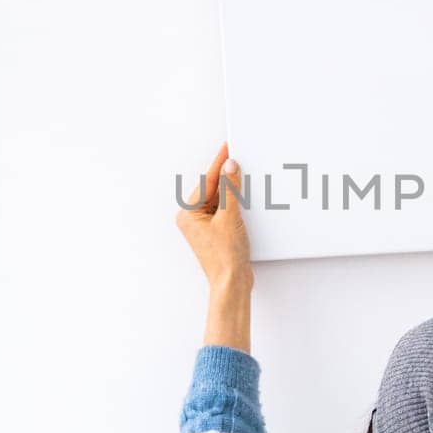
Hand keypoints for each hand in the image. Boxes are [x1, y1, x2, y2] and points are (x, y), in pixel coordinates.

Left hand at [176, 143, 252, 349]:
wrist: (232, 283)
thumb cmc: (225, 258)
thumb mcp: (229, 217)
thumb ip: (229, 190)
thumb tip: (229, 167)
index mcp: (188, 214)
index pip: (207, 182)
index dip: (219, 164)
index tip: (228, 148)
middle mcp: (192, 219)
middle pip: (212, 189)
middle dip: (226, 176)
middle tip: (238, 157)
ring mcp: (204, 226)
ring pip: (219, 199)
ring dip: (232, 190)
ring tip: (243, 175)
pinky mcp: (216, 232)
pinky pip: (224, 210)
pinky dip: (234, 203)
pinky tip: (244, 196)